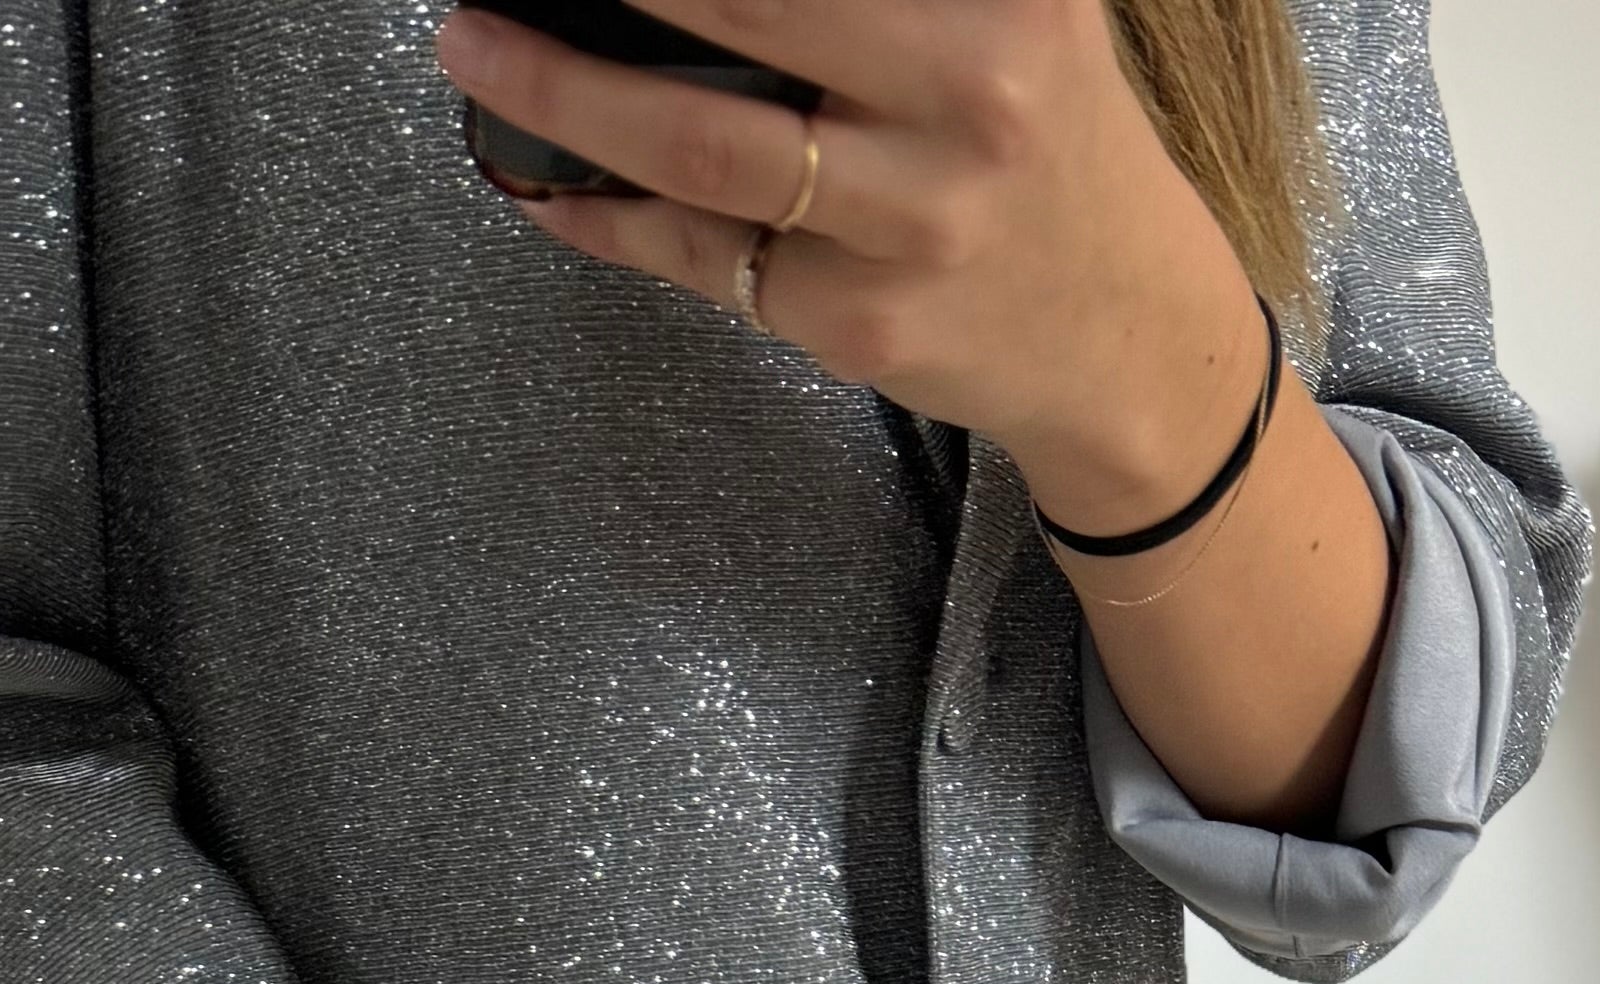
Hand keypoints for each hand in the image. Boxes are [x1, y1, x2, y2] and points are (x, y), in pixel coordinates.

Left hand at [434, 0, 1394, 831]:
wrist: (1127, 335)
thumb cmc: (1048, 143)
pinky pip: (698, 256)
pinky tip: (537, 176)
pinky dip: (601, 216)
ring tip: (472, 44)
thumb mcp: (1014, 13)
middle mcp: (966, 102)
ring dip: (561, 93)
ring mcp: (908, 224)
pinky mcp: (857, 322)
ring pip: (697, 145)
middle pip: (745, 8)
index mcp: (1001, 7)